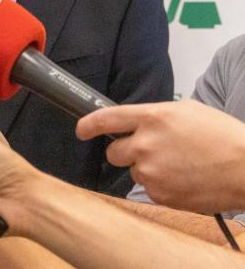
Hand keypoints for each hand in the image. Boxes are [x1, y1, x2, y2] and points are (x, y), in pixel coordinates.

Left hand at [77, 100, 244, 213]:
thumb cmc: (223, 137)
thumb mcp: (187, 111)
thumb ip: (154, 115)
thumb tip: (136, 122)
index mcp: (152, 118)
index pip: (105, 119)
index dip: (88, 125)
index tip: (81, 130)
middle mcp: (145, 144)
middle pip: (113, 152)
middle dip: (125, 152)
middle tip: (149, 152)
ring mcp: (151, 171)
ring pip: (133, 172)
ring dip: (148, 169)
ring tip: (178, 165)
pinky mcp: (159, 194)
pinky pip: (148, 189)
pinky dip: (161, 185)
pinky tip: (183, 178)